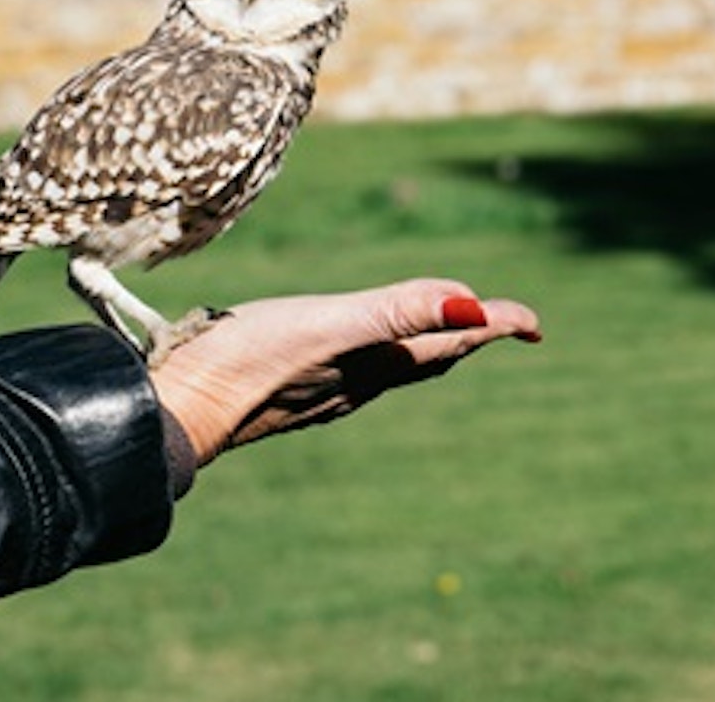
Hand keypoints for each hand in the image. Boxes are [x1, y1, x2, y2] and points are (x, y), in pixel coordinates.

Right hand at [149, 278, 541, 464]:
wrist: (182, 408)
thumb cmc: (251, 361)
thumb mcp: (330, 325)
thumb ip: (399, 312)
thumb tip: (474, 307)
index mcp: (377, 363)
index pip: (452, 341)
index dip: (493, 325)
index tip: (532, 321)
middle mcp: (359, 381)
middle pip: (431, 358)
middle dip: (467, 336)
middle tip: (502, 324)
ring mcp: (326, 388)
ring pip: (395, 367)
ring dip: (426, 345)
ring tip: (440, 332)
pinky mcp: (292, 388)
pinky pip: (357, 370)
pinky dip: (379, 353)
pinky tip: (354, 352)